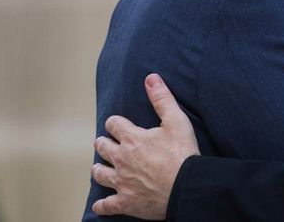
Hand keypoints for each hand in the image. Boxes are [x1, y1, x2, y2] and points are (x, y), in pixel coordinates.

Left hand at [91, 73, 199, 219]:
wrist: (186, 186)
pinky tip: (99, 205)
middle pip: (103, 147)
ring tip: (98, 167)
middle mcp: (122, 159)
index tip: (116, 123)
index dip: (114, 122)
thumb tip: (151, 78)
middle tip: (104, 143)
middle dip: (103, 143)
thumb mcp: (176, 121)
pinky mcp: (126, 202)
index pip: (114, 124)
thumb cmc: (182, 153)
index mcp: (132, 138)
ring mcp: (122, 181)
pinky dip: (102, 205)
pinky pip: (107, 205)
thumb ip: (162, 99)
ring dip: (99, 169)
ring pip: (101, 174)